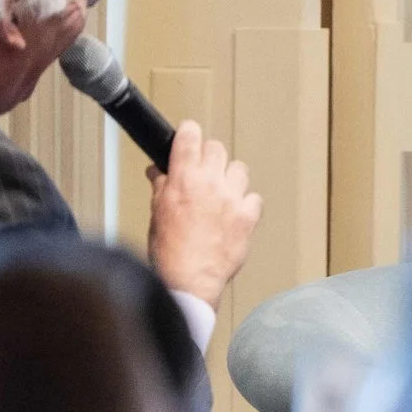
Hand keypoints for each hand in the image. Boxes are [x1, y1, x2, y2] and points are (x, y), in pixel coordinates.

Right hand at [147, 121, 261, 307]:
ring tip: (221, 193)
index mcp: (183, 179)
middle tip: (203, 170)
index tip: (189, 135)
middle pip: (217, 148)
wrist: (189, 278)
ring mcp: (233, 198)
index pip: (190, 136)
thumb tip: (159, 171)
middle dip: (209, 156)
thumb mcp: (157, 211)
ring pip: (239, 169)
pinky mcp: (249, 216)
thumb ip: (161, 185)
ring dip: (230, 177)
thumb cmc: (170, 250)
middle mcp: (210, 183)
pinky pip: (254, 197)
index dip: (189, 133)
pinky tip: (235, 213)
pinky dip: (246, 202)